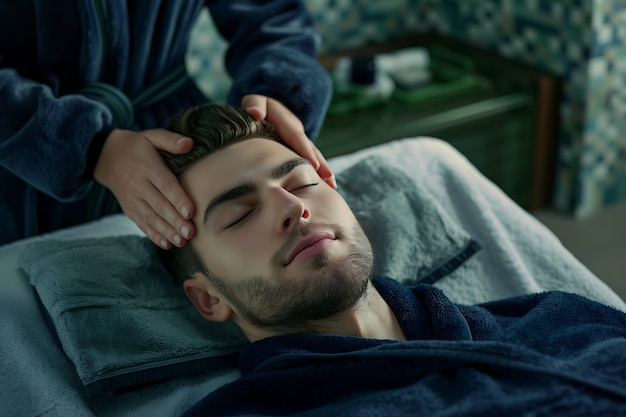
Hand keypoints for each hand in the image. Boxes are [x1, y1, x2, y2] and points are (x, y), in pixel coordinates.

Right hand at [94, 128, 195, 248]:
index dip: (178, 199)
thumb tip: (190, 143)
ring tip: (182, 241)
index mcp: (147, 167)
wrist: (106, 156)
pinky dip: (154, 235)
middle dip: (175, 221)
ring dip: (167, 231)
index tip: (191, 212)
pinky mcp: (129, 209)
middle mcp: (138, 185)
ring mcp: (132, 199)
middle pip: (159, 205)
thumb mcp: (151, 136)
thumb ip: (170, 140)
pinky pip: (141, 223)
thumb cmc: (137, 146)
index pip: (165, 185)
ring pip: (151, 218)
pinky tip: (167, 244)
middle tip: (191, 233)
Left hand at [242, 94, 335, 188]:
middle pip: (311, 149)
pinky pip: (308, 161)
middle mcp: (298, 133)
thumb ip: (255, 104)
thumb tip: (256, 113)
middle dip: (321, 165)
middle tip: (330, 180)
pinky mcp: (298, 150)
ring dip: (323, 171)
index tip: (315, 165)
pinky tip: (322, 186)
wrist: (266, 108)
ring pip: (313, 156)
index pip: (297, 138)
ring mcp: (300, 142)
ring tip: (332, 186)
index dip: (306, 151)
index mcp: (287, 123)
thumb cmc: (258, 107)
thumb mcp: (255, 100)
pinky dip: (316, 173)